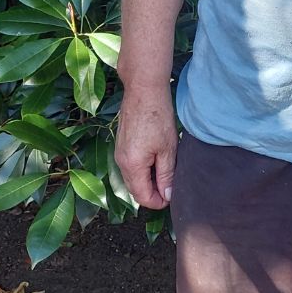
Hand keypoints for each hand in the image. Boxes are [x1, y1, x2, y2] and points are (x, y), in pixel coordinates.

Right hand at [115, 87, 177, 208]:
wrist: (143, 91)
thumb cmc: (157, 117)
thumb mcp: (168, 149)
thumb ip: (166, 175)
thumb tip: (167, 195)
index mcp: (132, 166)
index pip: (142, 197)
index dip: (158, 201)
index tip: (172, 196)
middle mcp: (121, 162)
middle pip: (135, 190)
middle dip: (153, 192)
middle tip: (172, 185)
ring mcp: (119, 152)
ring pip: (133, 177)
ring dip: (148, 180)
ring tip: (167, 170)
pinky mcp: (121, 144)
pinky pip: (130, 165)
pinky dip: (143, 169)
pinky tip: (157, 158)